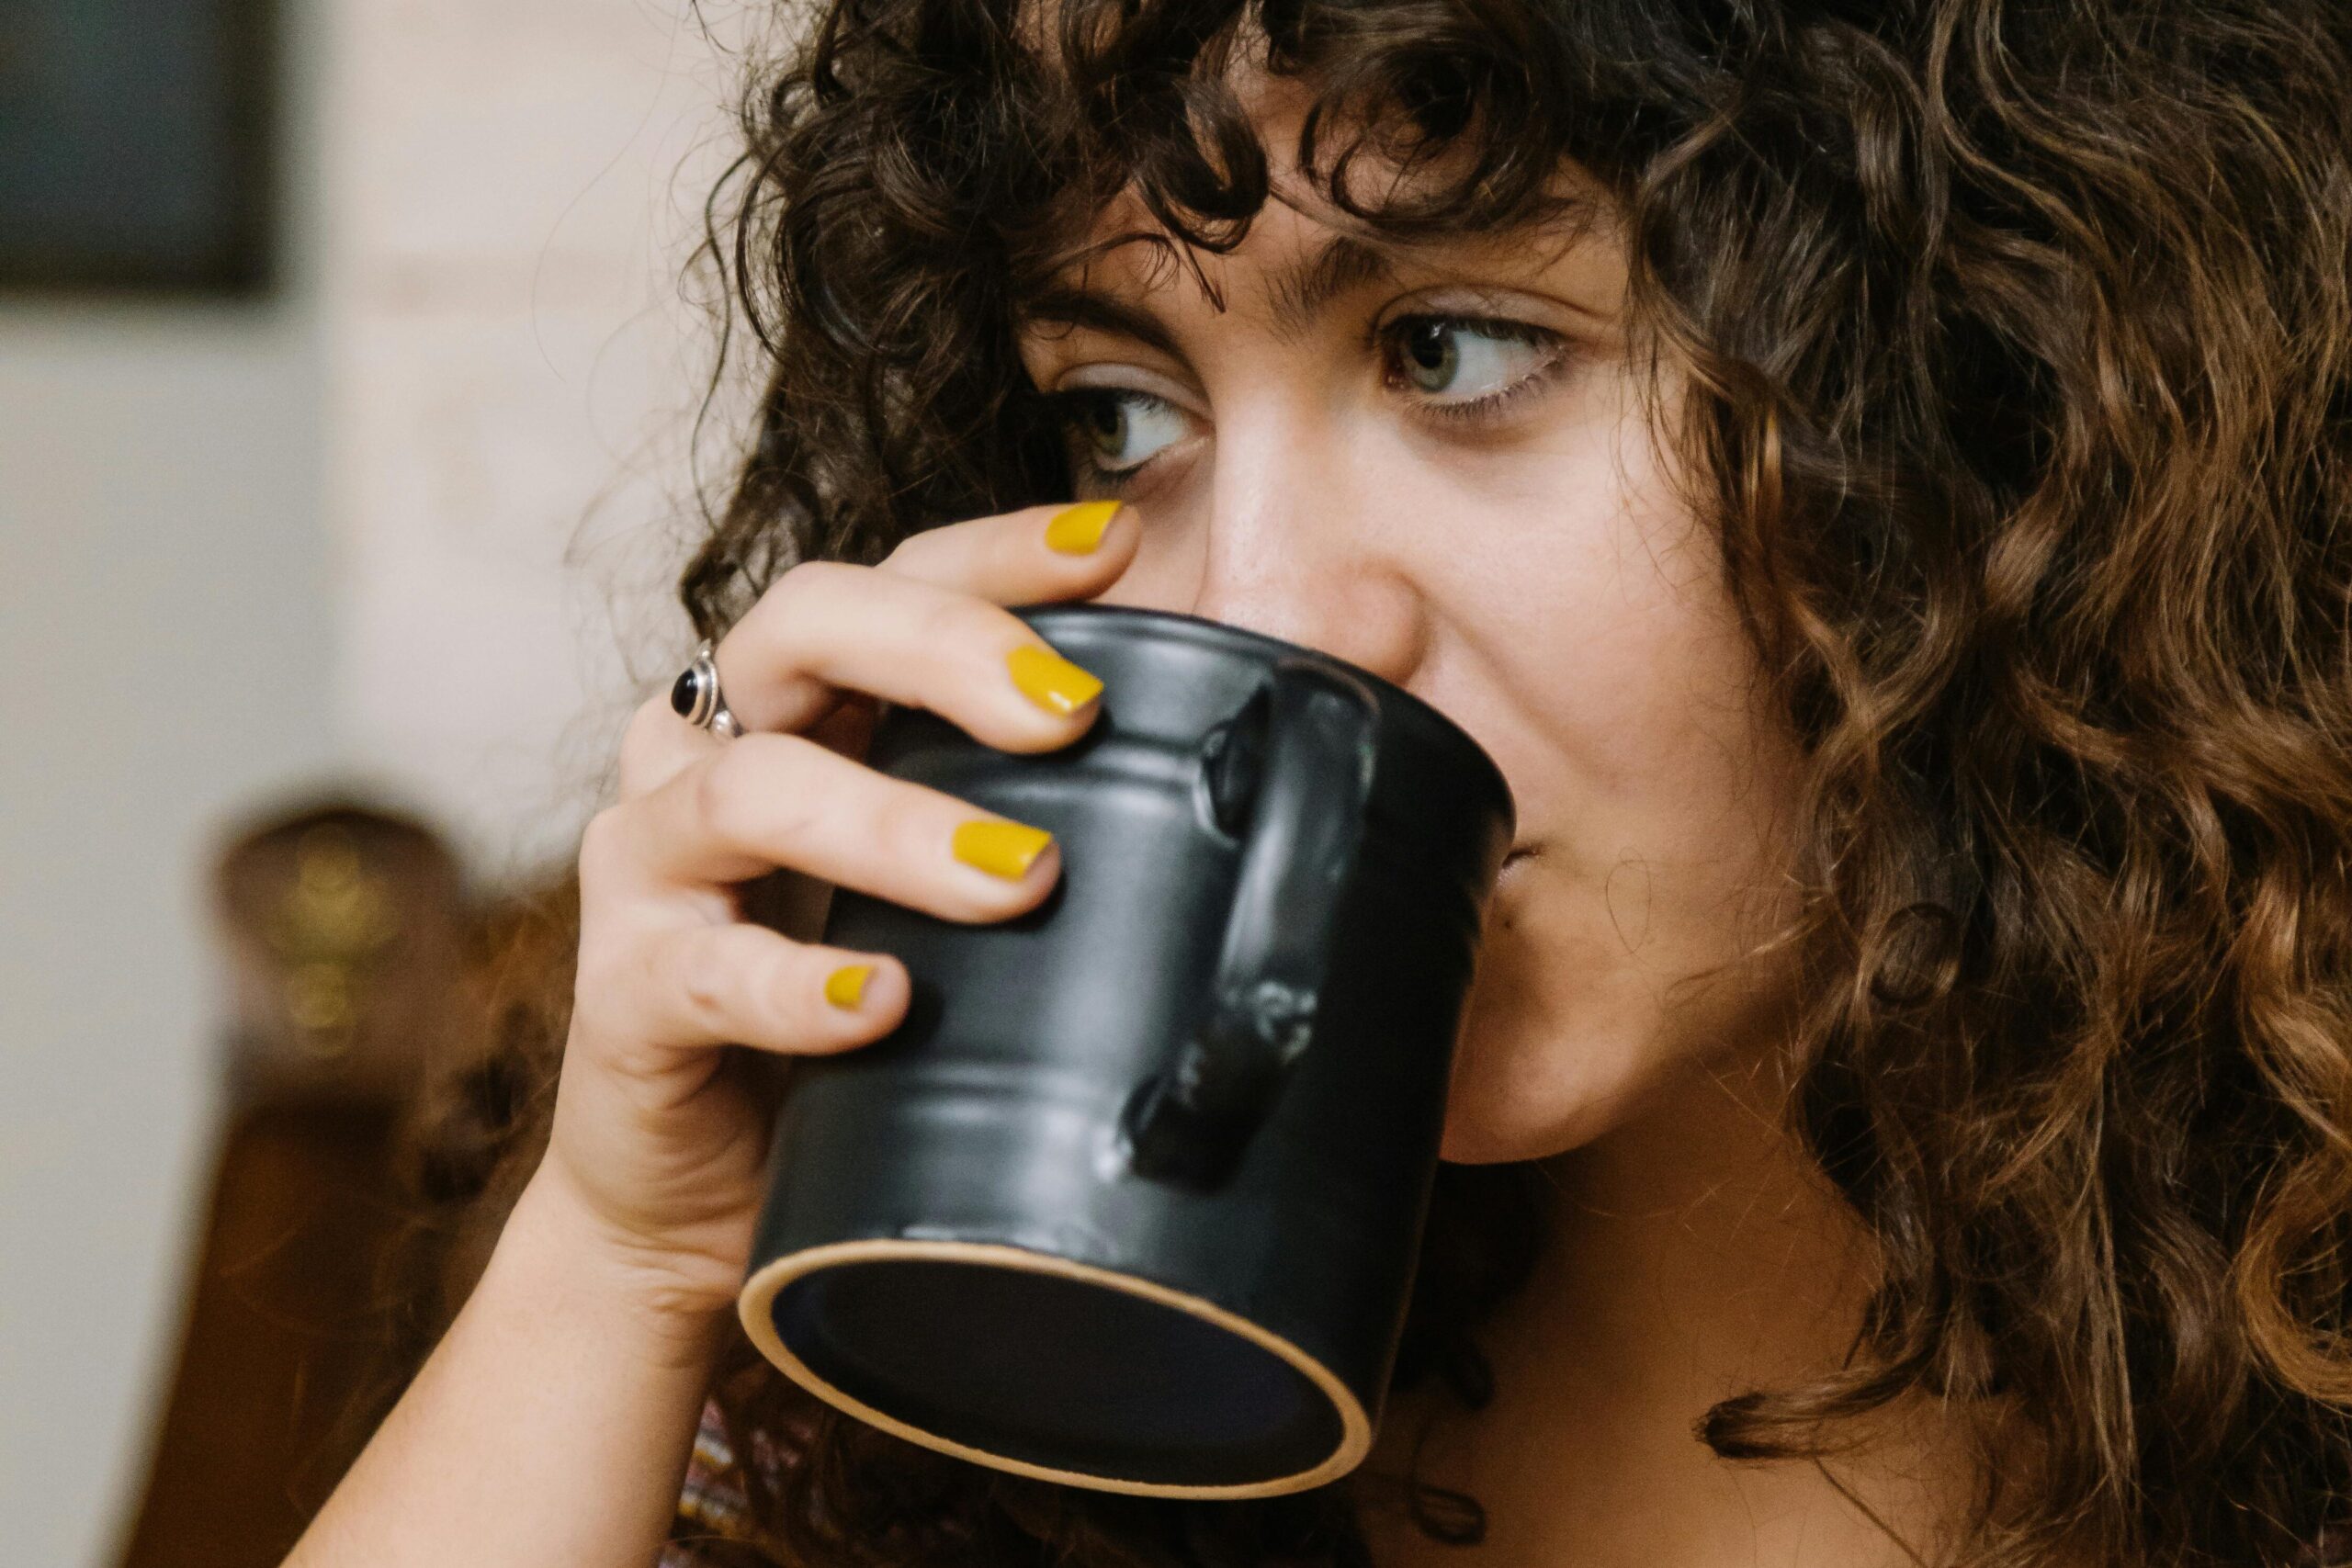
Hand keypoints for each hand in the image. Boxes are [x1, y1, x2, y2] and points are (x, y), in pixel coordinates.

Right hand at [530, 499, 1139, 1331]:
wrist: (714, 1199)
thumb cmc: (862, 1025)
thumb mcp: (954, 896)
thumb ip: (1036, 814)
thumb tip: (1220, 762)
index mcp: (800, 702)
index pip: (895, 575)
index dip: (998, 551)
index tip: (1119, 548)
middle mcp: (707, 749)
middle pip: (803, 624)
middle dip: (946, 648)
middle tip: (1072, 715)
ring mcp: (652, 865)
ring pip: (754, 791)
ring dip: (897, 826)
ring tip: (1022, 879)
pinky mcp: (620, 992)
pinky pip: (706, 972)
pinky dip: (801, 986)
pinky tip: (886, 1003)